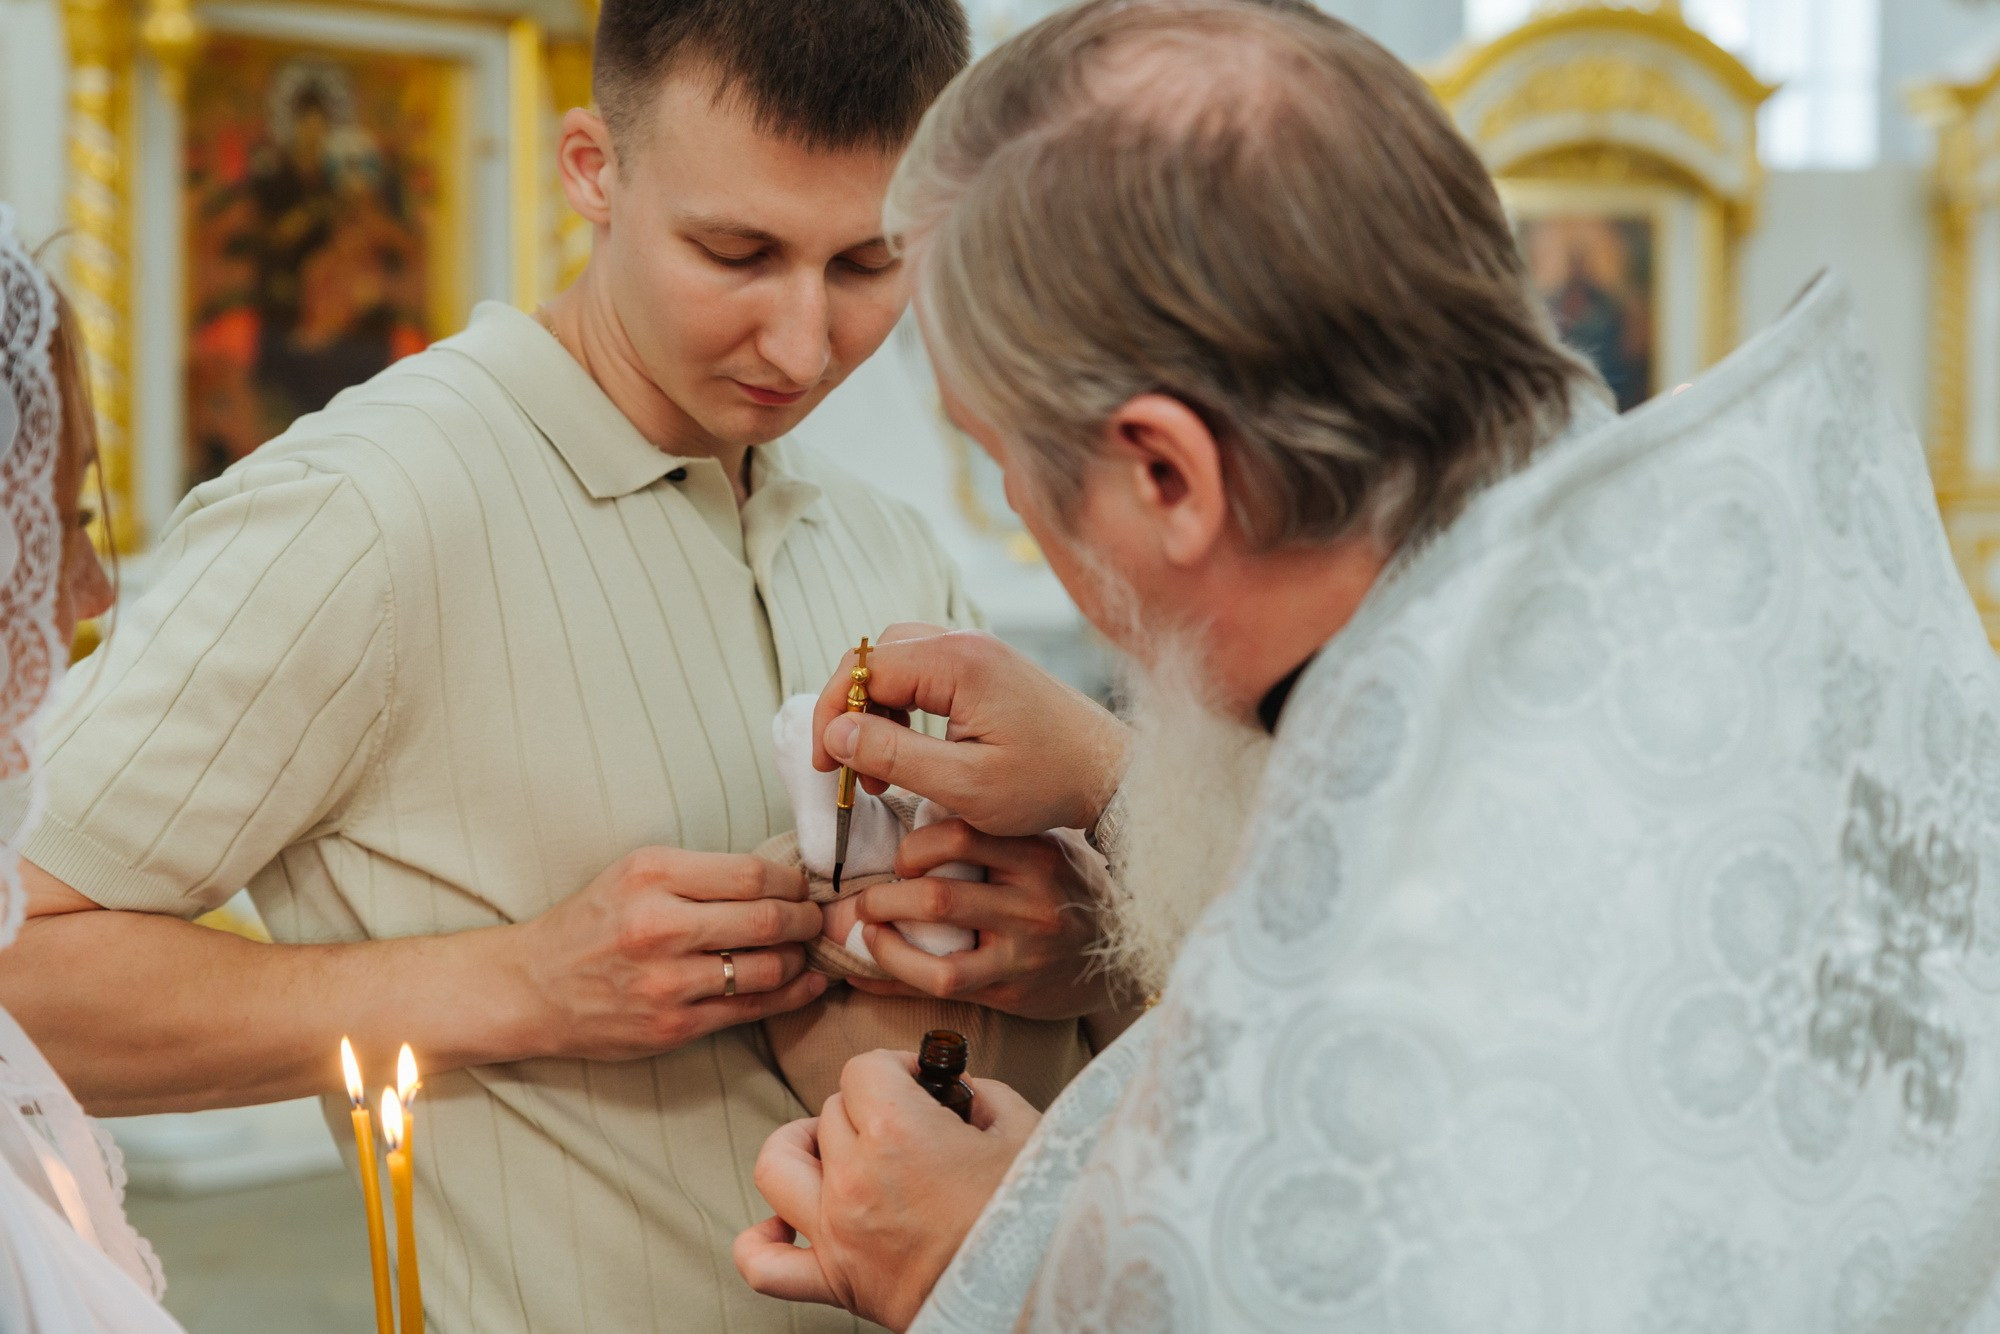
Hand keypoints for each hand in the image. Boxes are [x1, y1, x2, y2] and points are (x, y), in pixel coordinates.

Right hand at [515, 848, 827, 1060]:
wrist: (530, 988)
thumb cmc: (591, 923)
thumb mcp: (634, 874)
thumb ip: (700, 874)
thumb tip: (780, 879)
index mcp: (652, 875)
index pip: (753, 874)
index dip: (794, 881)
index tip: (804, 885)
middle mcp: (659, 926)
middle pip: (768, 919)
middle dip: (807, 919)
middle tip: (817, 918)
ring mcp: (667, 981)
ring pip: (768, 968)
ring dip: (803, 959)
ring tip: (808, 950)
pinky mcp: (672, 1026)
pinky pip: (751, 1009)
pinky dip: (792, 995)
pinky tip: (808, 984)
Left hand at [733, 1050, 1038, 1329]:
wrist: (1034, 1291)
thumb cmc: (1035, 1214)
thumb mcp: (1024, 1130)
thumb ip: (982, 1095)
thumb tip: (957, 1091)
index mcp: (898, 1131)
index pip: (862, 1069)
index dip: (893, 1066)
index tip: (919, 1081)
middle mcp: (856, 1178)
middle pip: (830, 1111)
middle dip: (867, 1107)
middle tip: (905, 1121)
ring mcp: (838, 1232)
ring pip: (777, 1166)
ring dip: (799, 1147)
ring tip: (830, 1149)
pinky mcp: (836, 1282)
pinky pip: (764, 1265)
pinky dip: (761, 1242)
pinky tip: (785, 1225)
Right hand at [813, 625, 1128, 836]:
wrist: (1114, 774)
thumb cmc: (1047, 783)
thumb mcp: (964, 785)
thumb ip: (894, 756)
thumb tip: (835, 733)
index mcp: (958, 662)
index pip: (864, 669)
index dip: (832, 714)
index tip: (825, 766)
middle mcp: (965, 641)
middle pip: (875, 657)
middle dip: (849, 709)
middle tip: (845, 767)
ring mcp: (978, 651)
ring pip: (897, 662)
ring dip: (875, 710)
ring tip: (876, 770)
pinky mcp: (987, 669)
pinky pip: (924, 673)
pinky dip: (903, 707)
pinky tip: (908, 753)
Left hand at [846, 822, 1115, 1020]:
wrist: (1121, 954)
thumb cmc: (1069, 893)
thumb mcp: (1047, 850)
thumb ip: (996, 840)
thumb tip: (911, 825)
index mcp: (1037, 854)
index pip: (958, 835)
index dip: (914, 846)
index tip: (902, 859)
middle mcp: (1032, 902)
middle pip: (938, 897)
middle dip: (884, 899)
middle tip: (865, 900)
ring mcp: (1024, 952)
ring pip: (938, 954)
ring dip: (884, 943)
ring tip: (866, 931)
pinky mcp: (1013, 989)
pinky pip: (942, 987)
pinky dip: (892, 979)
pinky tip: (866, 971)